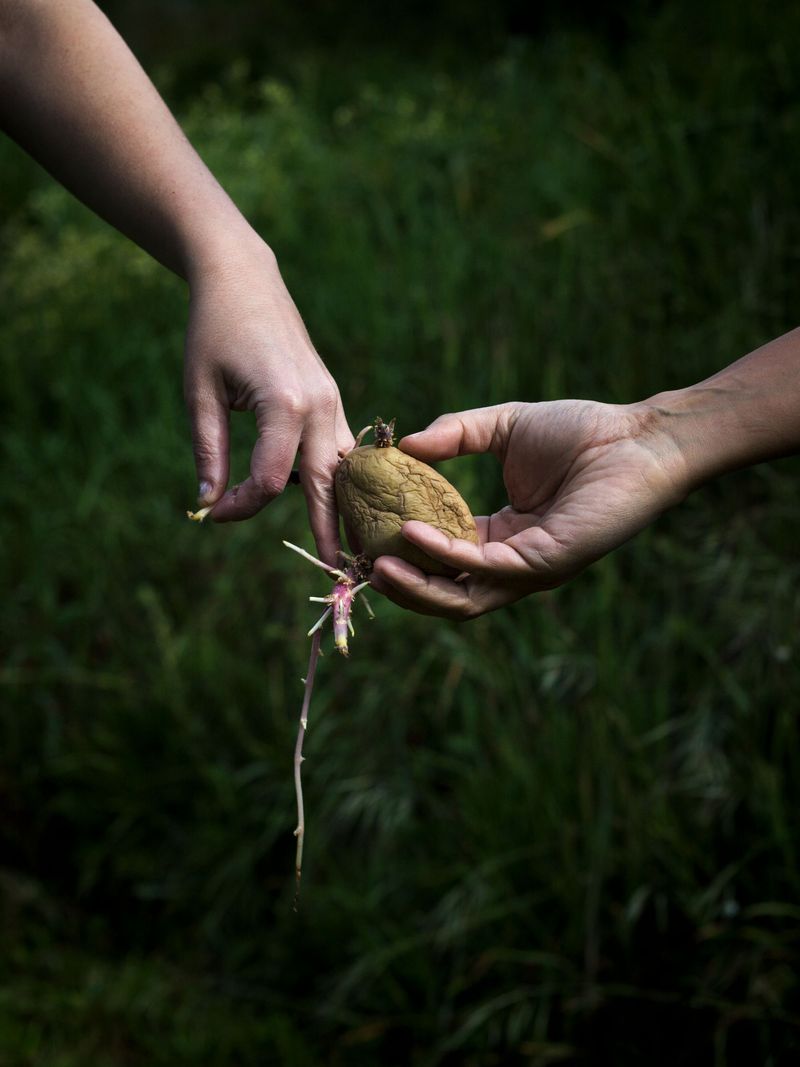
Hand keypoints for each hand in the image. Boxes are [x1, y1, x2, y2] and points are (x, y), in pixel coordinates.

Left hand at [184, 244, 352, 562]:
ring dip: (346, 508)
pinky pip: (345, 449)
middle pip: (328, 484)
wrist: (244, 279)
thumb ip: (209, 450)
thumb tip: (208, 503)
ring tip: (349, 549)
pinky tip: (341, 505)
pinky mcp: (333, 398)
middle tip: (336, 575)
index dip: (241, 506)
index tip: (213, 511)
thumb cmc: (212, 332)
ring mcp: (333, 401)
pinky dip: (342, 479)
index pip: (270, 480)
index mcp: (285, 404)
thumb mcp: (199, 392)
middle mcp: (320, 405)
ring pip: (346, 468)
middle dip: (330, 531)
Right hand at [369, 400, 689, 617]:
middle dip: (403, 585)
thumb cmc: (581, 432)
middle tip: (364, 562)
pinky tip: (413, 533)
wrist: (638, 435)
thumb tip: (405, 442)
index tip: (366, 531)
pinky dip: (446, 556)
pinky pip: (486, 569)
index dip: (403, 551)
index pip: (442, 558)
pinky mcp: (547, 563)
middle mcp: (513, 561)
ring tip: (379, 562)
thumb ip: (455, 435)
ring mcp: (530, 568)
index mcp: (500, 535)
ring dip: (417, 586)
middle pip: (447, 591)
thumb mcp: (502, 428)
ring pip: (463, 598)